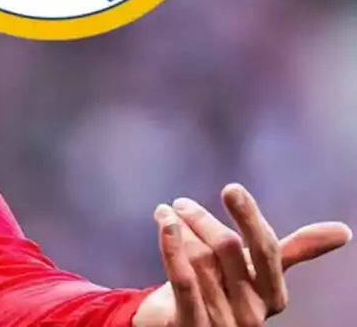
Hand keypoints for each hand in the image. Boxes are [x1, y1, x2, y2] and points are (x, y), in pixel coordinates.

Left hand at [133, 183, 350, 325]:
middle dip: (203, 220)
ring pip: (201, 260)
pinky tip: (164, 223)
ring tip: (165, 213)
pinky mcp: (191, 326)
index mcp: (273, 296)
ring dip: (180, 230)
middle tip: (182, 203)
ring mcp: (222, 323)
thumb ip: (294, 250)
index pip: (267, 249)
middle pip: (229, 249)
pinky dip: (172, 247)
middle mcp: (253, 313)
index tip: (231, 189)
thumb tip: (345, 231)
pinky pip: (183, 280)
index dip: (249, 218)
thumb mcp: (256, 272)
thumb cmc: (223, 293)